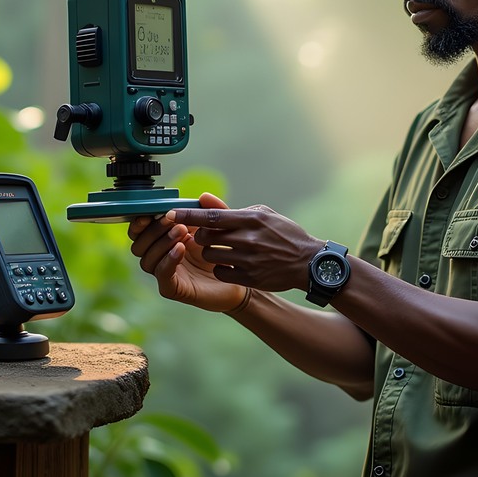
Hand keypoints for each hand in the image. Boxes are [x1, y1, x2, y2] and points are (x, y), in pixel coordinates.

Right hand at [127, 192, 246, 312]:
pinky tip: (180, 249)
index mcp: (163, 239)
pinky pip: (162, 275)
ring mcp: (165, 273)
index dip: (139, 222)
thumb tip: (203, 196)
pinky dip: (168, 260)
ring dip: (162, 243)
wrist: (237, 277)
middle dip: (153, 230)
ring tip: (182, 232)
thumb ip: (212, 210)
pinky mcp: (173, 288)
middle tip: (172, 220)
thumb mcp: (217, 227)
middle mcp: (160, 257)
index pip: (140, 231)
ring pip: (147, 260)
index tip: (150, 213)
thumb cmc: (222, 252)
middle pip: (138, 245)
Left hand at [167, 201, 322, 293]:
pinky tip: (230, 263)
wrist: (308, 262)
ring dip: (209, 252)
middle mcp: (249, 239)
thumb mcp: (262, 215)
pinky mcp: (250, 278)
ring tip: (221, 249)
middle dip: (201, 236)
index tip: (169, 213)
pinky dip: (220, 267)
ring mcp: (249, 260)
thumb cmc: (284, 234)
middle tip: (207, 236)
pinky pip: (220, 272)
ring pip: (210, 255)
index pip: (212, 216)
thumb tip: (203, 198)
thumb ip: (231, 209)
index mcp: (251, 219)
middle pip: (206, 237)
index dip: (188, 215)